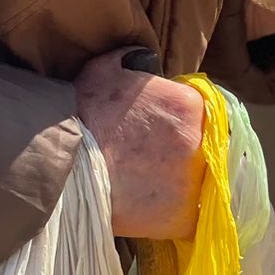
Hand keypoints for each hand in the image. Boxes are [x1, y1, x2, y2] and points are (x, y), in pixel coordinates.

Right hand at [73, 49, 204, 240]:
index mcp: (190, 104)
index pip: (207, 113)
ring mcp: (194, 180)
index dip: (188, 122)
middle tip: (163, 161)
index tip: (170, 132)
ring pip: (205, 182)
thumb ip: (133, 60)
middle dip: (191, 152)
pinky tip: (160, 210)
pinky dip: (181, 215)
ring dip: (188, 184)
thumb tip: (143, 58)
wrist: (65, 168)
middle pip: (209, 147)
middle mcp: (200, 140)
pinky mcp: (185, 217)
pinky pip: (195, 217)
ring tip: (159, 188)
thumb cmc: (83, 116)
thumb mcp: (107, 70)